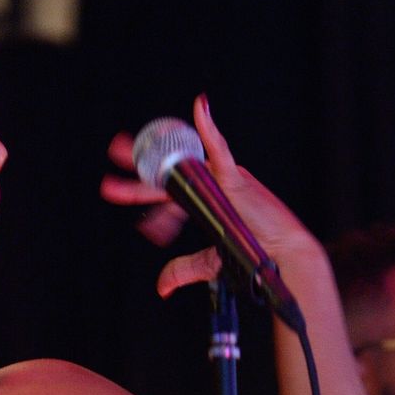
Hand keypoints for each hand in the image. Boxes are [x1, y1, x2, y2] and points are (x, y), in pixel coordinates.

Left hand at [101, 95, 321, 296]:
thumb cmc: (255, 255)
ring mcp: (220, 180)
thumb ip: (182, 270)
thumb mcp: (209, 263)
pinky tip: (200, 106)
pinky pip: (219, 150)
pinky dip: (210, 128)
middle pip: (167, 173)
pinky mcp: (233, 178)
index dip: (148, 206)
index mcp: (205, 202)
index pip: (169, 197)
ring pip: (180, 164)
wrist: (280, 258)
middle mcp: (210, 187)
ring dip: (153, 154)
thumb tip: (160, 288)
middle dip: (138, 166)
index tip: (132, 214)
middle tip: (114, 154)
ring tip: (122, 148)